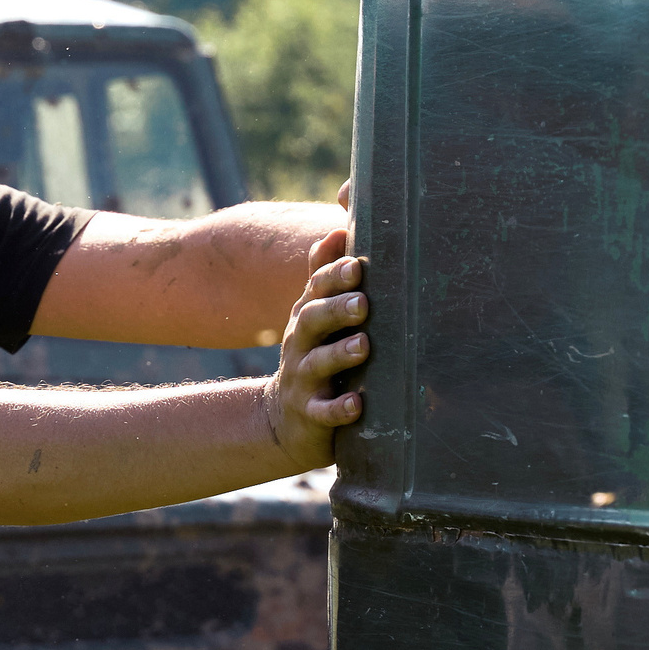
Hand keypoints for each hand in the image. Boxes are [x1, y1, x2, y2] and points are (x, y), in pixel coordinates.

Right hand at [263, 226, 367, 469]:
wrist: (284, 419)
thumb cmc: (313, 355)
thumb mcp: (314, 316)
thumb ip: (325, 277)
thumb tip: (337, 231)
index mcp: (307, 318)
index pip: (316, 290)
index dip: (334, 276)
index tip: (356, 264)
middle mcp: (300, 345)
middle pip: (313, 321)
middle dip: (337, 310)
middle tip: (364, 302)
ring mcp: (303, 380)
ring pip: (318, 364)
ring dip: (340, 354)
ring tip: (363, 346)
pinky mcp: (310, 415)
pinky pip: (322, 412)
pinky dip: (338, 409)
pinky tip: (356, 405)